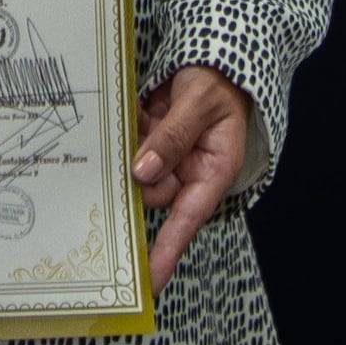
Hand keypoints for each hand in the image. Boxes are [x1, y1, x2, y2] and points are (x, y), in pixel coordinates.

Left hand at [133, 63, 254, 288]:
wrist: (213, 61)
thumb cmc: (219, 84)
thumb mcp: (200, 104)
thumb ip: (173, 137)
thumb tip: (143, 173)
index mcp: (212, 173)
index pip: (186, 221)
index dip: (165, 252)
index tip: (148, 282)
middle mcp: (188, 174)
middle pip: (149, 194)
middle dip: (137, 175)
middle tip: (136, 143)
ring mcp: (167, 161)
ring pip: (134, 172)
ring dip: (129, 149)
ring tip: (145, 114)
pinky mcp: (149, 146)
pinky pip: (128, 150)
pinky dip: (126, 134)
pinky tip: (138, 111)